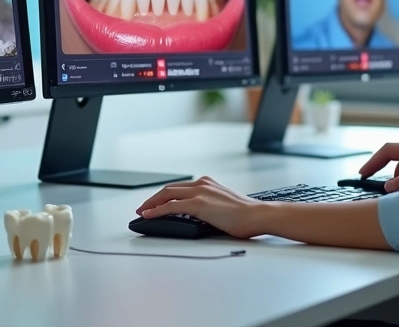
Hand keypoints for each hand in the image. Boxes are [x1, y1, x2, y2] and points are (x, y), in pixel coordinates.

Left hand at [136, 176, 265, 237]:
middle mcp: (202, 184)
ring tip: (142, 212)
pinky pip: (171, 206)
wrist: (256, 215)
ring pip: (167, 194)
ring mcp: (199, 193)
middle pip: (169, 188)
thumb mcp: (223, 204)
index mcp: (208, 183)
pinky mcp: (198, 204)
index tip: (155, 202)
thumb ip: (210, 204)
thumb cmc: (245, 214)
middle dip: (153, 198)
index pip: (179, 187)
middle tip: (143, 207)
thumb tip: (199, 215)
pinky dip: (157, 210)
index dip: (164, 195)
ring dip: (151, 203)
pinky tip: (149, 215)